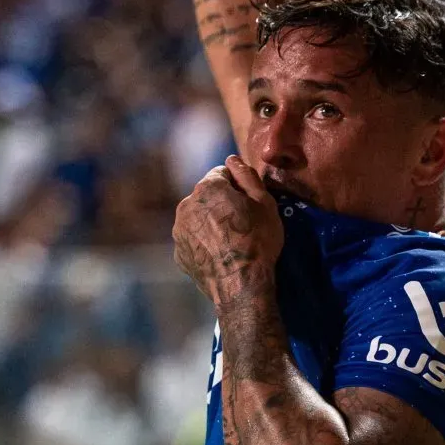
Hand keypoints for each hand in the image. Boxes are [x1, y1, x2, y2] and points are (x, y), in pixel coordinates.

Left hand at [173, 155, 283, 307]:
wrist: (241, 286)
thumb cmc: (257, 240)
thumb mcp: (264, 203)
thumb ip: (247, 175)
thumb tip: (233, 158)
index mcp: (207, 188)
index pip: (221, 173)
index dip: (238, 185)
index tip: (249, 203)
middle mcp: (186, 205)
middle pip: (207, 196)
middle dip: (222, 203)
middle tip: (243, 223)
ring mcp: (179, 230)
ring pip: (198, 217)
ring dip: (211, 222)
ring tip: (231, 241)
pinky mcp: (179, 252)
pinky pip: (193, 239)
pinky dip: (204, 242)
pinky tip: (221, 254)